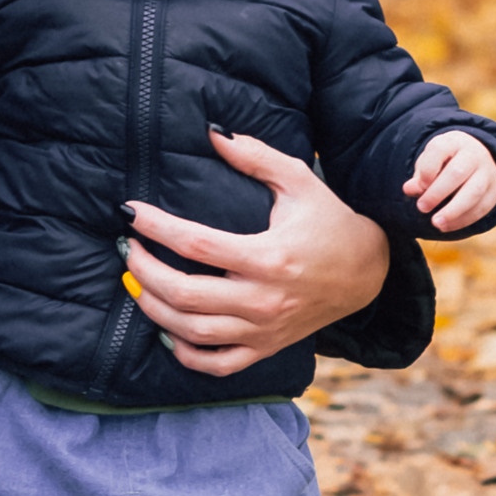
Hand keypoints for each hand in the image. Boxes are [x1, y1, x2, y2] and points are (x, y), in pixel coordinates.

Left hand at [120, 129, 391, 378]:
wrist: (367, 273)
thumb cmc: (330, 222)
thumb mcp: (299, 181)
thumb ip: (255, 157)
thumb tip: (212, 132)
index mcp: (268, 257)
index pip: (195, 243)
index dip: (155, 227)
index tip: (130, 211)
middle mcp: (263, 299)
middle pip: (184, 294)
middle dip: (144, 270)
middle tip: (128, 248)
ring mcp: (264, 330)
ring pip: (191, 331)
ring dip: (153, 308)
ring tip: (136, 282)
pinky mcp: (267, 348)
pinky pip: (216, 364)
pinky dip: (185, 353)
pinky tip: (167, 329)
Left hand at [404, 129, 495, 231]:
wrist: (474, 158)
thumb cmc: (444, 163)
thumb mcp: (429, 163)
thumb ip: (420, 176)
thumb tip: (409, 189)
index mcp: (453, 142)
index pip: (440, 150)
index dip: (428, 170)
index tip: (418, 187)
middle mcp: (474, 154)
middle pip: (457, 172)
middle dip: (437, 193)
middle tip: (422, 208)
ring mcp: (488, 171)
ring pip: (474, 192)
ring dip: (453, 211)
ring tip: (436, 223)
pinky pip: (482, 207)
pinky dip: (463, 220)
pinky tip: (447, 226)